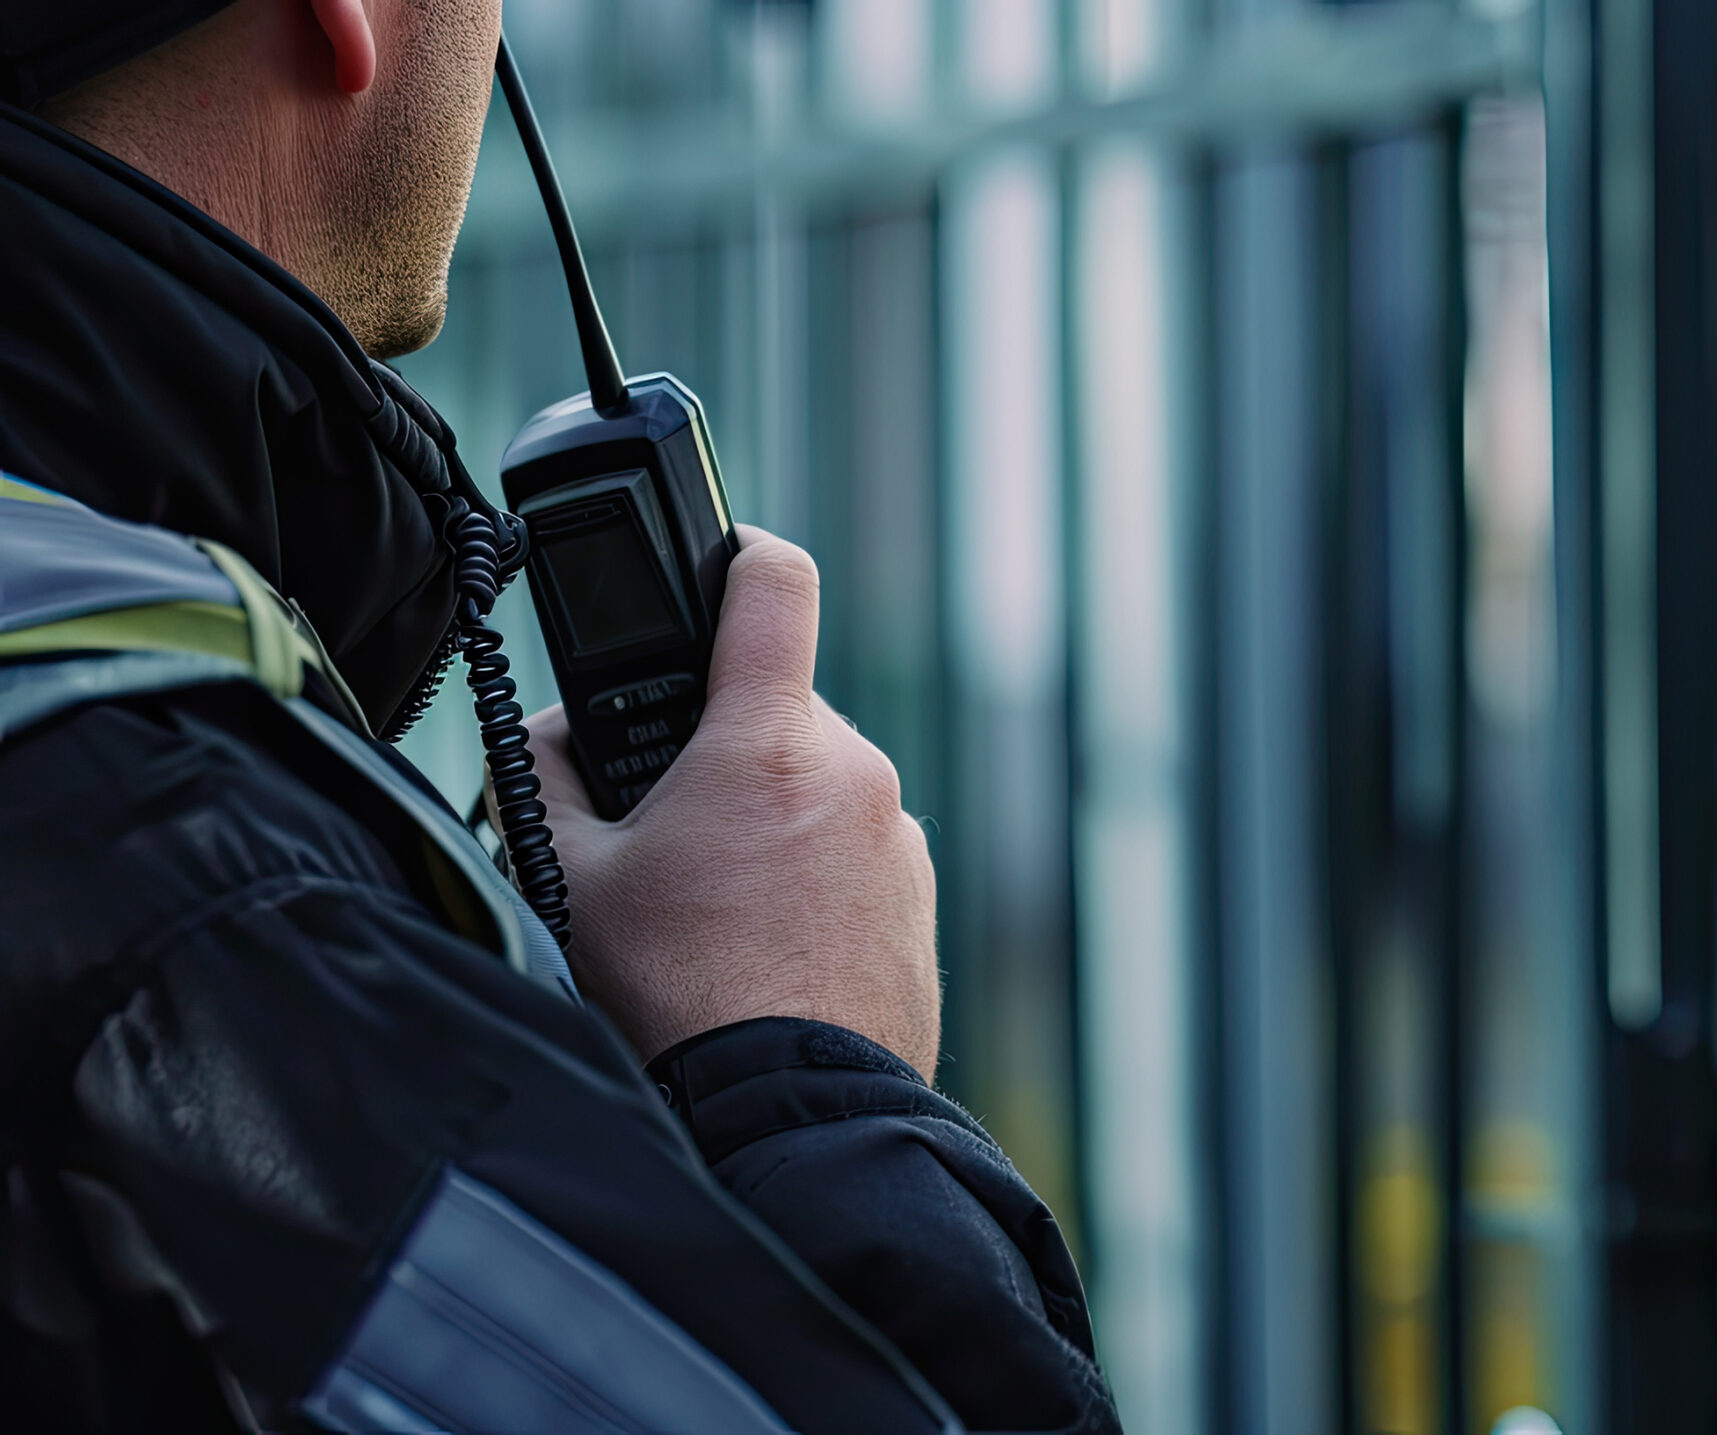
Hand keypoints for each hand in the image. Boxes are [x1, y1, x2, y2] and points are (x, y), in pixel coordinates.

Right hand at [524, 526, 939, 1072]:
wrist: (785, 1111)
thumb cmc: (678, 999)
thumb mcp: (572, 879)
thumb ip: (546, 778)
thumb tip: (550, 736)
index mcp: (767, 745)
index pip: (774, 583)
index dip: (740, 552)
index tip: (719, 560)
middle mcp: (852, 772)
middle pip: (777, 709)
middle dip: (719, 746)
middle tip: (662, 822)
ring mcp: (897, 835)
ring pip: (816, 785)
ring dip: (765, 815)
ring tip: (710, 903)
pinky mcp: (918, 893)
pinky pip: (854, 847)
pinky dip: (809, 869)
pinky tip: (761, 937)